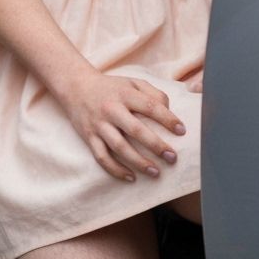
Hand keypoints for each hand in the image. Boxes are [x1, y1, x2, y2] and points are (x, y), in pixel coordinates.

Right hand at [59, 71, 186, 182]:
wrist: (75, 86)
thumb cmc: (111, 87)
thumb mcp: (132, 82)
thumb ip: (152, 93)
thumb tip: (169, 111)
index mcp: (125, 93)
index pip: (150, 106)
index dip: (167, 119)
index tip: (182, 131)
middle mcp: (112, 109)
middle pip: (136, 130)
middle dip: (156, 145)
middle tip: (173, 157)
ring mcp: (99, 124)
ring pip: (119, 147)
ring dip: (139, 162)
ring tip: (156, 172)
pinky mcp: (89, 137)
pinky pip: (102, 157)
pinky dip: (116, 169)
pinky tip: (131, 177)